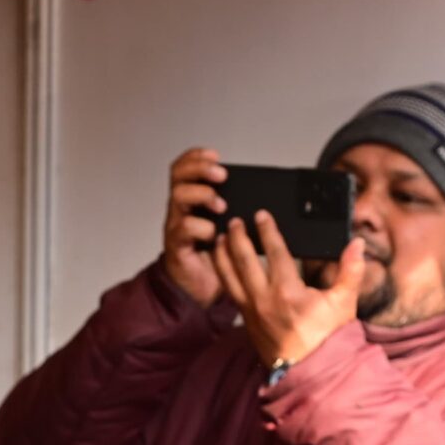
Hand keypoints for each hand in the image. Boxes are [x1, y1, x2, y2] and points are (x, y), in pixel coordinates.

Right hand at [161, 146, 229, 308]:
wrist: (201, 288)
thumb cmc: (217, 257)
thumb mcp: (230, 227)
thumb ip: (238, 210)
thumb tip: (268, 202)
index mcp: (194, 199)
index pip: (186, 167)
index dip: (197, 157)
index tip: (217, 156)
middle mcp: (182, 208)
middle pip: (179, 175)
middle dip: (200, 169)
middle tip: (221, 176)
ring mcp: (177, 224)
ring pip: (179, 196)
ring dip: (202, 195)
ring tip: (220, 205)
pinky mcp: (177, 244)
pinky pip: (184, 228)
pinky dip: (201, 227)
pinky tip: (213, 233)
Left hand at [213, 209, 365, 369]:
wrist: (312, 374)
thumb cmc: (329, 339)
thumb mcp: (344, 303)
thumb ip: (350, 270)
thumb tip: (355, 243)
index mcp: (288, 292)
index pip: (275, 252)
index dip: (267, 231)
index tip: (260, 215)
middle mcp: (264, 300)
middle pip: (244, 260)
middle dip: (237, 238)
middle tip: (233, 221)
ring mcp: (252, 313)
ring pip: (230, 277)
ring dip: (222, 256)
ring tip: (218, 239)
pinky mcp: (246, 324)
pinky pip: (230, 293)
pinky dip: (224, 277)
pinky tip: (223, 268)